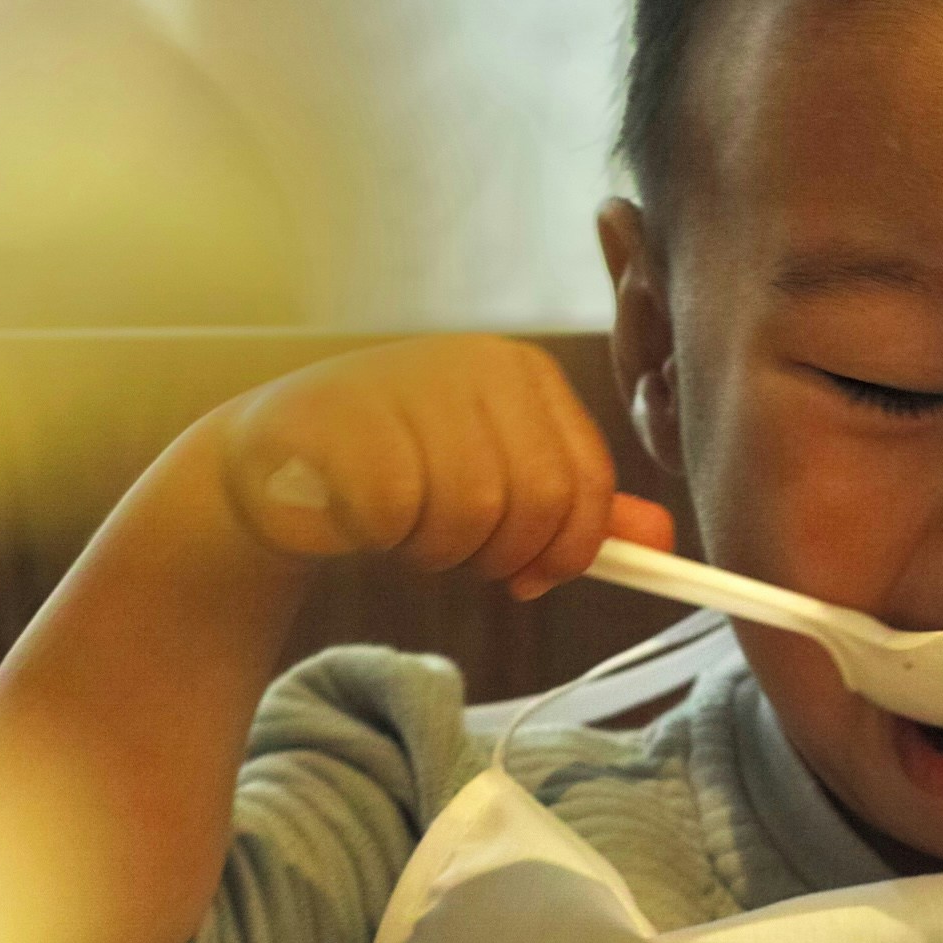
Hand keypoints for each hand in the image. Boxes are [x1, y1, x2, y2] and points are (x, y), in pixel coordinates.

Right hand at [213, 338, 677, 598]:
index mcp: (523, 374)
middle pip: (539, 501)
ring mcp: (407, 381)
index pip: (587, 481)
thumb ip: (579, 513)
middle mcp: (473, 363)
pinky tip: (360, 517)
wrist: (278, 461)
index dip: (570, 550)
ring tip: (406, 527)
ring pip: (472, 513)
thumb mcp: (498, 482)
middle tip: (458, 555)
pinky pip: (399, 515)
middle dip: (502, 555)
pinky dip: (385, 540)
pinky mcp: (345, 418)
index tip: (534, 578)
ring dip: (439, 551)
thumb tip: (665, 542)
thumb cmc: (402, 471)